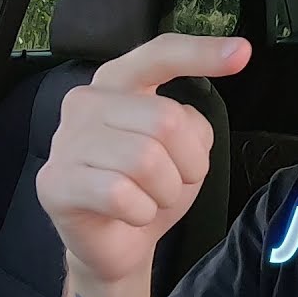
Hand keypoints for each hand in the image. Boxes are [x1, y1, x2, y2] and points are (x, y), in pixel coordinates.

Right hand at [37, 32, 250, 284]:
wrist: (116, 243)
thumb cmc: (148, 187)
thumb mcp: (184, 149)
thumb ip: (189, 124)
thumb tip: (187, 123)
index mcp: (117, 83)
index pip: (160, 55)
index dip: (201, 52)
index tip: (242, 53)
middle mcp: (85, 102)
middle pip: (165, 120)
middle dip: (189, 162)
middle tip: (177, 181)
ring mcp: (65, 142)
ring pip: (145, 160)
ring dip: (166, 191)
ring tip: (152, 198)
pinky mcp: (55, 183)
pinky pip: (121, 195)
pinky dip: (142, 212)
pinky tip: (131, 213)